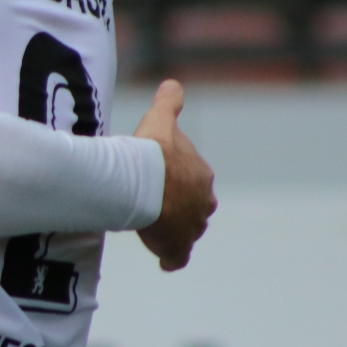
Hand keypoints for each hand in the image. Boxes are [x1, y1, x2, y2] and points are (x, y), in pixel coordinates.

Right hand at [132, 80, 215, 271]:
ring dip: (176, 233)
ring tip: (157, 232)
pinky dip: (172, 260)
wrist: (143, 183)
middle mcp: (203, 204)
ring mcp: (192, 228)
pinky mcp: (178, 248)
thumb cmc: (152, 152)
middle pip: (196, 209)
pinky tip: (165, 261)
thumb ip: (169, 103)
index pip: (195, 181)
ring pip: (188, 232)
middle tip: (159, 207)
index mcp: (201, 176)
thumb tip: (172, 84)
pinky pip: (177, 258)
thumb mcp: (160, 120)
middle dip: (183, 210)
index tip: (162, 182)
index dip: (179, 182)